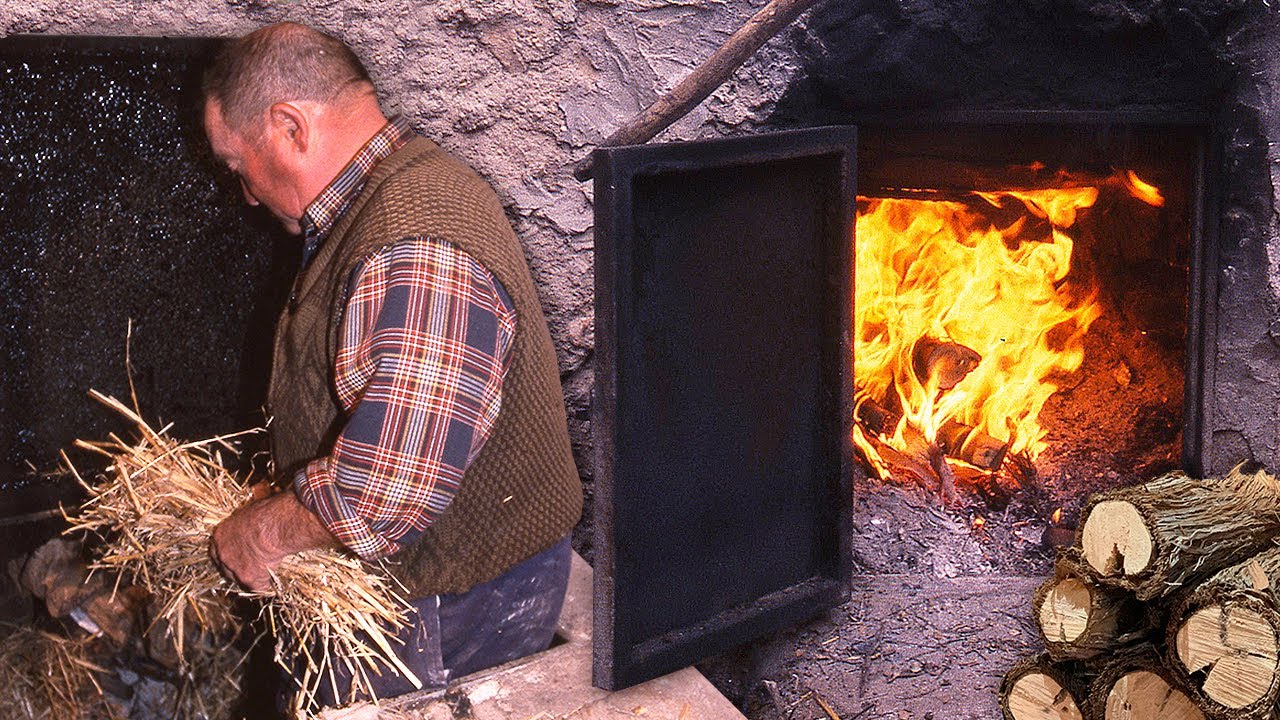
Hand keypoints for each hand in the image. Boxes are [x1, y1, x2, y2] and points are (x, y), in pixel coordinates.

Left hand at [209, 489, 342, 591]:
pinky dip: (266, 585)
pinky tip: (273, 580)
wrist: (274, 526)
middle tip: (249, 565)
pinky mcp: (250, 578)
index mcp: (220, 535)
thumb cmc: (266, 512)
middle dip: (235, 568)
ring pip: (239, 579)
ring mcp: (234, 568)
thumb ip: (247, 518)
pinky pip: (259, 587)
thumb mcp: (251, 510)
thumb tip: (258, 500)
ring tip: (264, 572)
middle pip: (224, 568)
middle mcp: (222, 553)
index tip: (235, 554)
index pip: (216, 549)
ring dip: (250, 577)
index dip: (226, 553)